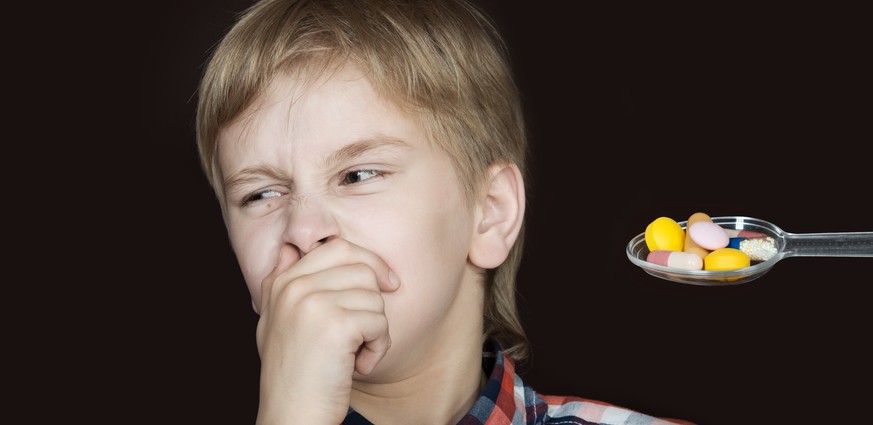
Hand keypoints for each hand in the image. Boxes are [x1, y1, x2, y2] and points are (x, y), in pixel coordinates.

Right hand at [254, 239, 399, 424]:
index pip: (338, 247)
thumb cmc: (293, 375)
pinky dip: (378, 348)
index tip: (386, 285)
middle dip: (374, 301)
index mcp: (281, 283)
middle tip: (366, 332)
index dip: (369, 263)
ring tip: (354, 354)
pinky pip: (380, 323)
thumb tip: (289, 249)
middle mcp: (293, 287)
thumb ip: (282, 286)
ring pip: (374, 297)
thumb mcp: (277, 323)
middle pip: (362, 269)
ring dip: (376, 330)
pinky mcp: (335, 325)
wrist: (291, 416)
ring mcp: (311, 304)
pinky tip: (358, 366)